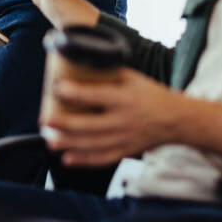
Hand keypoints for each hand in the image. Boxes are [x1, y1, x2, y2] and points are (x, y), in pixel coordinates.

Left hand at [40, 68, 185, 166]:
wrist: (176, 120)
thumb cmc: (150, 94)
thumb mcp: (132, 78)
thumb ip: (108, 72)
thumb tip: (78, 61)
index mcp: (126, 98)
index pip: (97, 95)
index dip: (76, 92)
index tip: (57, 88)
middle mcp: (124, 120)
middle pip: (90, 125)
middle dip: (64, 124)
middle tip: (45, 121)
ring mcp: (125, 139)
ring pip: (92, 145)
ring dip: (69, 144)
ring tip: (50, 141)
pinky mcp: (126, 151)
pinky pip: (102, 158)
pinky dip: (84, 160)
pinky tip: (67, 158)